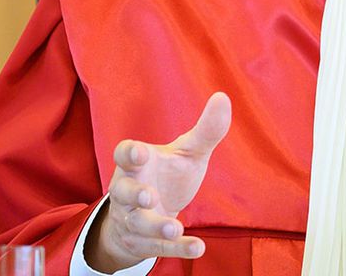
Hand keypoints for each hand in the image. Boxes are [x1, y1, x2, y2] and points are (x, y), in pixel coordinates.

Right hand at [84, 92, 231, 270]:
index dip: (129, 153)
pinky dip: (178, 248)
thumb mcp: (187, 153)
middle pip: (122, 192)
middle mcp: (128, 191)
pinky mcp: (145, 243)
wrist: (147, 215)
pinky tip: (198, 247)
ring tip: (175, 226)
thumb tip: (223, 97)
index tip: (140, 151)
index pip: (124, 154)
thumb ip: (205, 130)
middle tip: (147, 196)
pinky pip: (159, 248)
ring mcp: (134, 219)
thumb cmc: (166, 175)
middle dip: (133, 194)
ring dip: (155, 226)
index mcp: (136, 163)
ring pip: (138, 224)